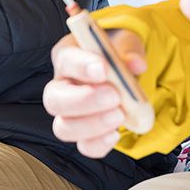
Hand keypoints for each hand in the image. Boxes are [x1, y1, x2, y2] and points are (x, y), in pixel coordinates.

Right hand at [43, 30, 146, 158]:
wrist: (122, 71)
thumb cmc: (117, 53)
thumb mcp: (125, 43)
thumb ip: (129, 51)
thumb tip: (136, 64)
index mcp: (68, 57)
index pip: (65, 60)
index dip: (81, 66)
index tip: (103, 69)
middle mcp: (61, 87)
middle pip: (54, 99)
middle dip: (83, 100)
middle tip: (113, 96)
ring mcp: (69, 114)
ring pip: (64, 127)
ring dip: (92, 124)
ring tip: (119, 114)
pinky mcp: (84, 134)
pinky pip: (84, 146)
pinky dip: (99, 143)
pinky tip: (116, 133)